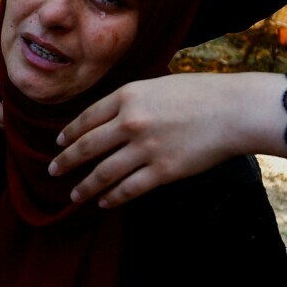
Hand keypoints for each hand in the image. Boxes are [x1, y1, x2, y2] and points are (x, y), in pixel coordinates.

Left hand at [49, 72, 286, 207]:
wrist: (233, 110)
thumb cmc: (201, 92)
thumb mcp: (158, 85)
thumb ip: (132, 100)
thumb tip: (112, 117)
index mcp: (127, 96)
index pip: (87, 118)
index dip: (69, 133)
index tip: (58, 143)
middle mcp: (130, 122)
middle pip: (87, 147)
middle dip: (66, 161)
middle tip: (53, 170)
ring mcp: (145, 148)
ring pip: (103, 173)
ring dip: (85, 186)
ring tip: (74, 195)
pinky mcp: (162, 171)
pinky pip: (128, 189)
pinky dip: (112, 197)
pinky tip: (103, 202)